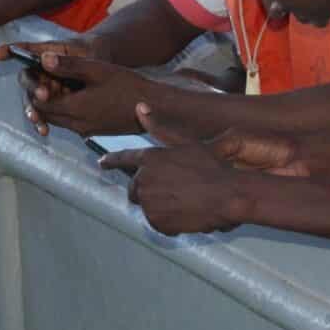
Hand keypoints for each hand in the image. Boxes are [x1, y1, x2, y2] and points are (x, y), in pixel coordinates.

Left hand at [0, 41, 154, 136]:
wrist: (152, 108)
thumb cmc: (127, 85)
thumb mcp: (97, 69)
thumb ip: (68, 65)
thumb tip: (43, 59)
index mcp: (75, 108)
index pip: (41, 103)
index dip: (35, 89)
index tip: (37, 75)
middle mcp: (77, 124)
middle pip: (47, 114)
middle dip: (40, 100)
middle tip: (41, 82)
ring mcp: (86, 130)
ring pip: (58, 120)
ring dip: (53, 107)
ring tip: (55, 89)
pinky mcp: (94, 132)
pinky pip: (71, 124)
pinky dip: (66, 112)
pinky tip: (74, 99)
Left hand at [105, 105, 258, 235]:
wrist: (226, 195)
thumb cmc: (211, 167)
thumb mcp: (186, 142)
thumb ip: (159, 127)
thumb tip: (140, 106)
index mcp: (150, 158)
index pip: (124, 158)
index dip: (112, 161)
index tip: (102, 163)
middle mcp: (144, 179)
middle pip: (134, 188)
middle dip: (147, 191)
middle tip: (171, 192)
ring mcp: (148, 201)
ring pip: (147, 207)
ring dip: (161, 207)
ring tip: (185, 202)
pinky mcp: (156, 221)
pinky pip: (158, 223)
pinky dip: (169, 222)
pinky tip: (186, 214)